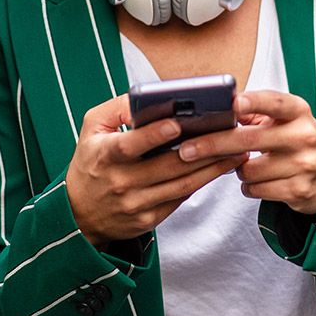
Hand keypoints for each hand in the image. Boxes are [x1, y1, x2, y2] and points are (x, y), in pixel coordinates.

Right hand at [66, 94, 248, 247]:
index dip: (153, 135)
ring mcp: (136, 204)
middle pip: (167, 166)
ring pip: (182, 184)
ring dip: (212, 168)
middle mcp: (121, 182)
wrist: (79, 215)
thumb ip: (117, 108)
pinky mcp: (148, 219)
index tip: (177, 123)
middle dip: (202, 149)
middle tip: (228, 133)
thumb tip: (149, 96)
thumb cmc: (90, 162)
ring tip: (236, 151)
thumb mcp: (91, 129)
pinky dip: (202, 182)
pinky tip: (220, 168)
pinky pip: (180, 198)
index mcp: (104, 156)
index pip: (130, 145)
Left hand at [175, 90, 315, 214]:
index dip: (253, 102)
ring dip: (237, 170)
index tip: (232, 103)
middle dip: (213, 145)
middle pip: (249, 139)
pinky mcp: (299, 189)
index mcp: (297, 112)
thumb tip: (216, 109)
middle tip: (186, 150)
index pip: (274, 102)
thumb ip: (252, 112)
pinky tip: (258, 181)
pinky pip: (255, 189)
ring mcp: (304, 164)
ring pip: (248, 169)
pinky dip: (249, 187)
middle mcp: (304, 136)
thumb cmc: (293, 141)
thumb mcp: (281, 120)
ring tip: (247, 165)